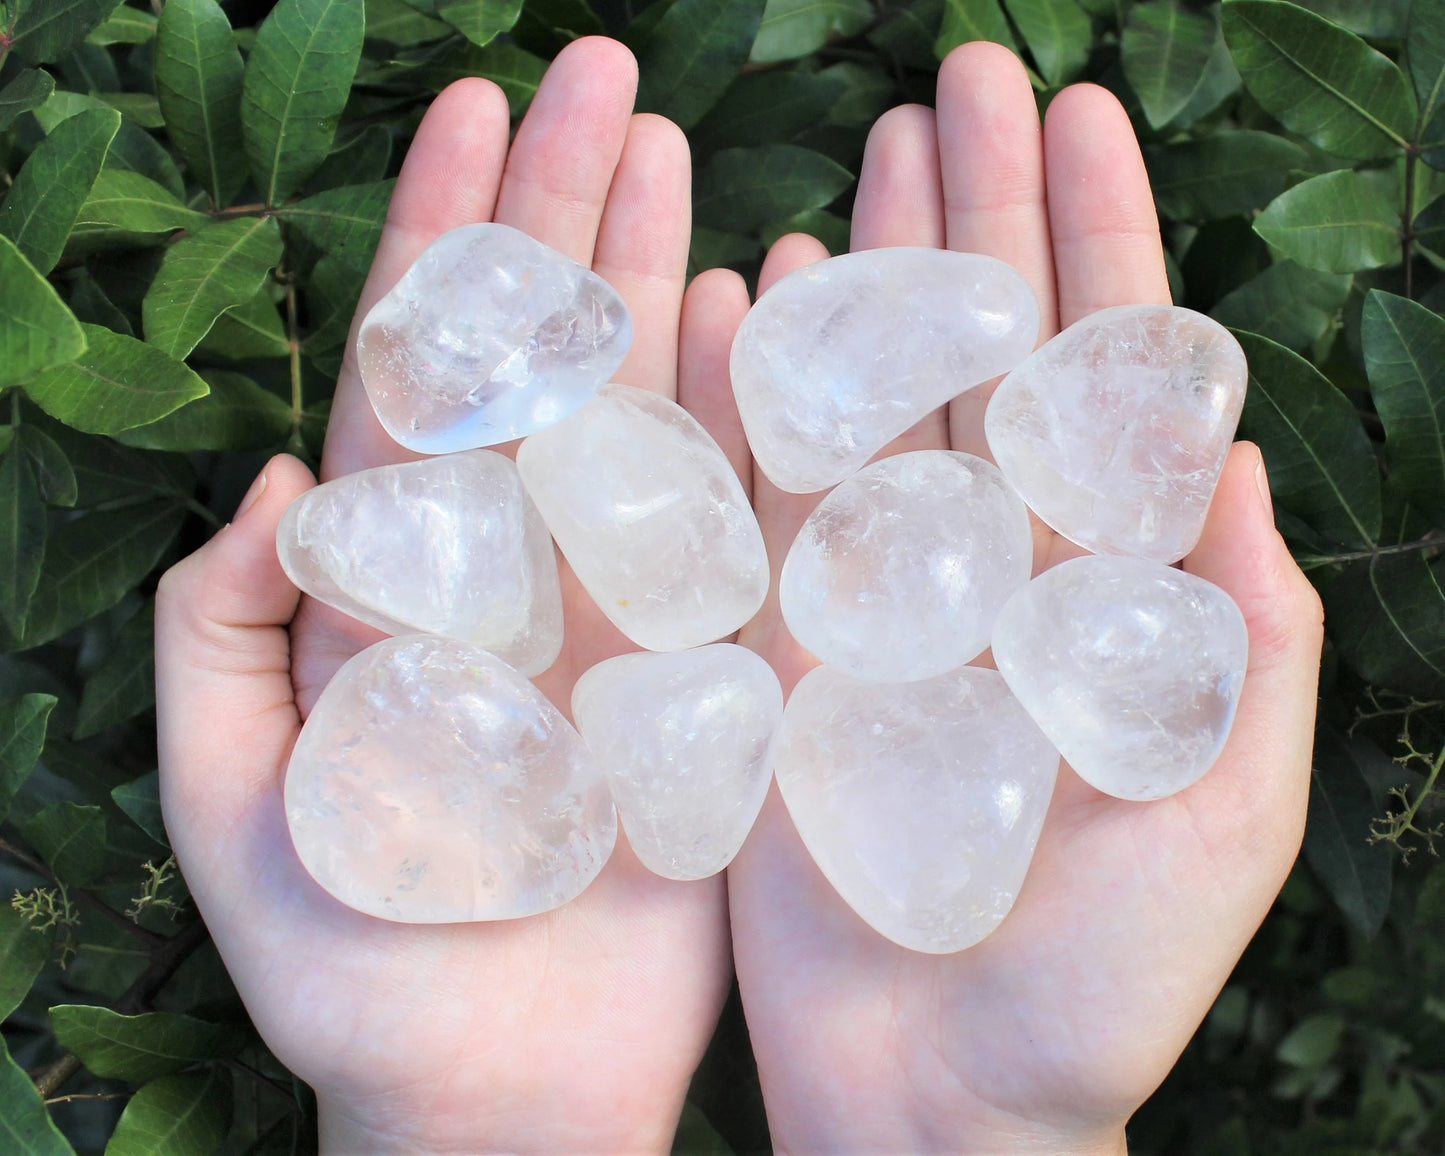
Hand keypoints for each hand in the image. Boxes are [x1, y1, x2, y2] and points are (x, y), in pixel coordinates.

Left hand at [155, 39, 731, 1152]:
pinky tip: (771, 305)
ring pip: (640, 410)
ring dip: (656, 275)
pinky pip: (736, 515)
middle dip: (561, 209)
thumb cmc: (356, 975)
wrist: (499, 1093)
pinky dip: (750, 410)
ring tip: (680, 149)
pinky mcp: (706, 664)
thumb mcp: (237, 809)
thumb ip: (224, 640)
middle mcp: (515, 565)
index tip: (480, 107)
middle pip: (535, 357)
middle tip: (602, 72)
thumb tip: (278, 474)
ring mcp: (620, 601)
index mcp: (400, 579)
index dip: (443, 235)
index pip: (419, 369)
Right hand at [717, 44, 1325, 1153]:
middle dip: (980, 212)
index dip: (1095, 239)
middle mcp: (985, 566)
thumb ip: (1243, 637)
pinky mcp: (775, 647)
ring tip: (870, 151)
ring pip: (871, 401)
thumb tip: (1235, 453)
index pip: (1101, 376)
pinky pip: (758, 497)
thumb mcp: (1215, 811)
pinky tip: (743, 297)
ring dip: (872, 273)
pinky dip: (751, 395)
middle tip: (960, 79)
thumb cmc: (1094, 980)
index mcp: (1097, 587)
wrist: (935, 1092)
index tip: (1076, 111)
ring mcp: (873, 596)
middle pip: (985, 355)